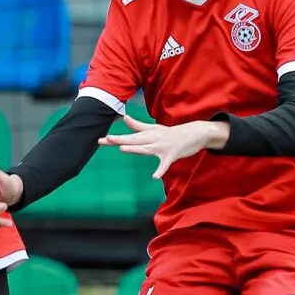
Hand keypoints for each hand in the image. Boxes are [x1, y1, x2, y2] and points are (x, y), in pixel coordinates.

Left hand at [100, 116, 217, 178]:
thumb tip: (124, 117)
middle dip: (120, 140)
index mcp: (147, 135)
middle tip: (107, 139)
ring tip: (123, 149)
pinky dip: (160, 170)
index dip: (115, 139)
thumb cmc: (171, 133)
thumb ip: (138, 126)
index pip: (129, 137)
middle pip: (134, 141)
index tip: (101, 139)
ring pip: (146, 149)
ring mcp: (162, 147)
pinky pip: (164, 165)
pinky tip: (154, 177)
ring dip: (135, 149)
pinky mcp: (171, 155)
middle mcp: (152, 140)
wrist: (193, 134)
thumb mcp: (154, 129)